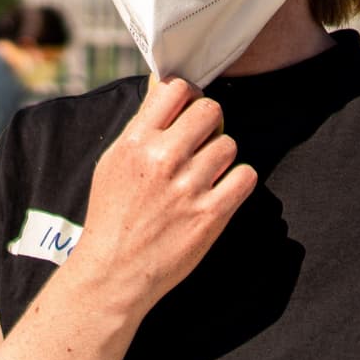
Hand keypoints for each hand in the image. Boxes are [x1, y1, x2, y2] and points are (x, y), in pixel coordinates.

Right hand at [73, 77, 253, 305]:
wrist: (114, 271)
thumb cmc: (113, 216)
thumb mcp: (113, 162)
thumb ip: (141, 126)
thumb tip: (165, 88)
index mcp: (136, 141)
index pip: (177, 89)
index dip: (188, 97)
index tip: (186, 113)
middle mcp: (163, 159)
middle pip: (210, 110)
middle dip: (209, 123)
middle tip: (201, 142)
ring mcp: (188, 186)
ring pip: (229, 144)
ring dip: (221, 157)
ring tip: (204, 175)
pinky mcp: (211, 213)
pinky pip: (246, 176)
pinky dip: (237, 181)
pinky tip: (220, 191)